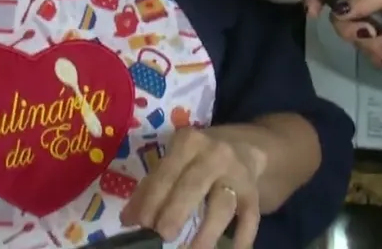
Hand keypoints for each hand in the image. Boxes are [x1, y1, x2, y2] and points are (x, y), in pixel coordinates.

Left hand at [120, 127, 264, 248]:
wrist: (247, 147)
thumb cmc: (201, 157)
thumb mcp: (177, 160)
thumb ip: (153, 186)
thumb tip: (128, 219)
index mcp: (188, 143)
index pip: (166, 173)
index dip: (152, 199)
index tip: (141, 224)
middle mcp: (214, 155)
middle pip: (193, 186)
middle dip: (176, 211)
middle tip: (163, 236)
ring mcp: (237, 174)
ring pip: (222, 204)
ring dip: (207, 232)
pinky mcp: (253, 194)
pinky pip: (250, 219)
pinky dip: (241, 239)